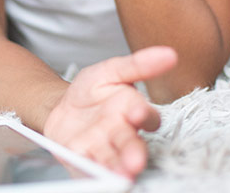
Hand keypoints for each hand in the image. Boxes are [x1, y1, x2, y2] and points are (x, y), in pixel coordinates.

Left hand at [42, 46, 177, 177]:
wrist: (61, 106)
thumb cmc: (91, 90)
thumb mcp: (111, 70)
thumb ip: (138, 64)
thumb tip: (169, 54)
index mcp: (131, 110)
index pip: (147, 116)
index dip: (145, 116)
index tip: (140, 114)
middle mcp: (121, 133)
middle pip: (131, 144)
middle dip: (134, 153)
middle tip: (136, 161)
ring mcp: (102, 148)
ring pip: (113, 160)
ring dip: (118, 169)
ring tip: (122, 175)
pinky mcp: (83, 159)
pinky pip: (88, 168)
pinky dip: (92, 173)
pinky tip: (96, 176)